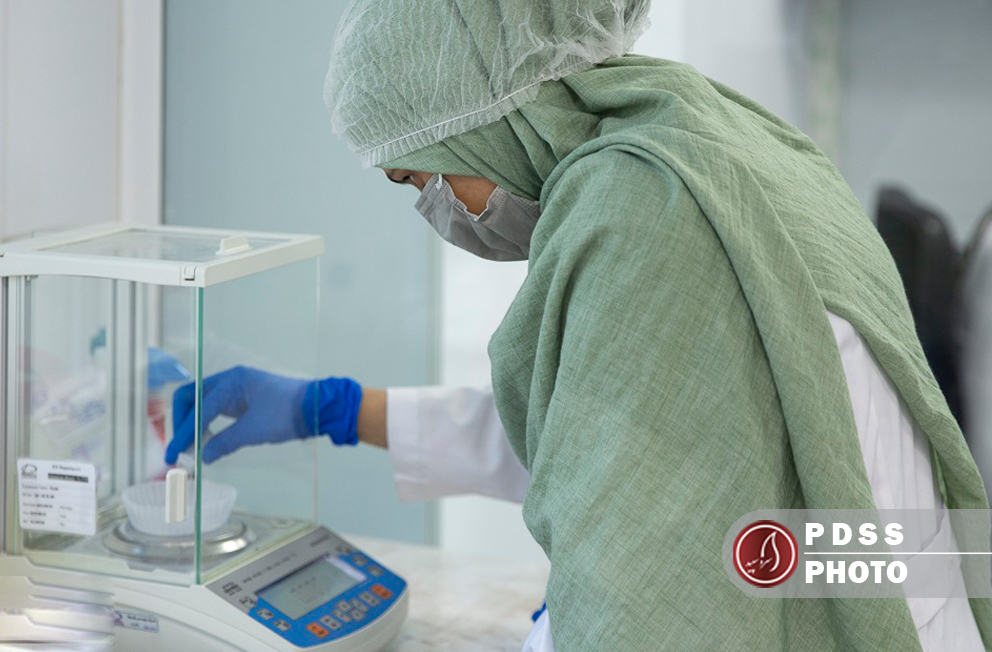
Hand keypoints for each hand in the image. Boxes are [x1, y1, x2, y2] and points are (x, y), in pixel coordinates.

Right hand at [165, 366, 361, 464]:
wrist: (317, 406)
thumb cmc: (288, 414)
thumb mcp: (255, 431)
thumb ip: (225, 443)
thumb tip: (203, 458)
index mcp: (232, 381)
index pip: (197, 409)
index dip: (184, 434)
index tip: (173, 454)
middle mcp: (230, 380)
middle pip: (190, 397)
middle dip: (182, 422)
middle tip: (180, 448)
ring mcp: (236, 387)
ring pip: (200, 402)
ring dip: (193, 423)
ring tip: (192, 446)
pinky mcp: (242, 397)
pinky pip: (214, 408)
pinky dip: (206, 422)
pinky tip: (208, 439)